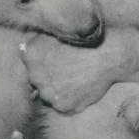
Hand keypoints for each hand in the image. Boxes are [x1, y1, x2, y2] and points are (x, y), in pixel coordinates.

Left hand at [19, 28, 138, 113]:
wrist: (111, 54)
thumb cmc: (88, 39)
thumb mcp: (59, 31)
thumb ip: (39, 40)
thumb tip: (27, 46)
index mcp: (31, 53)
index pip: (29, 62)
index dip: (44, 61)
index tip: (58, 59)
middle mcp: (35, 75)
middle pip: (37, 80)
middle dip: (49, 76)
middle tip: (69, 69)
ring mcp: (48, 93)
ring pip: (48, 95)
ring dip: (59, 90)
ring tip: (77, 78)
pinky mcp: (63, 106)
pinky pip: (62, 106)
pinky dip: (71, 99)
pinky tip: (82, 87)